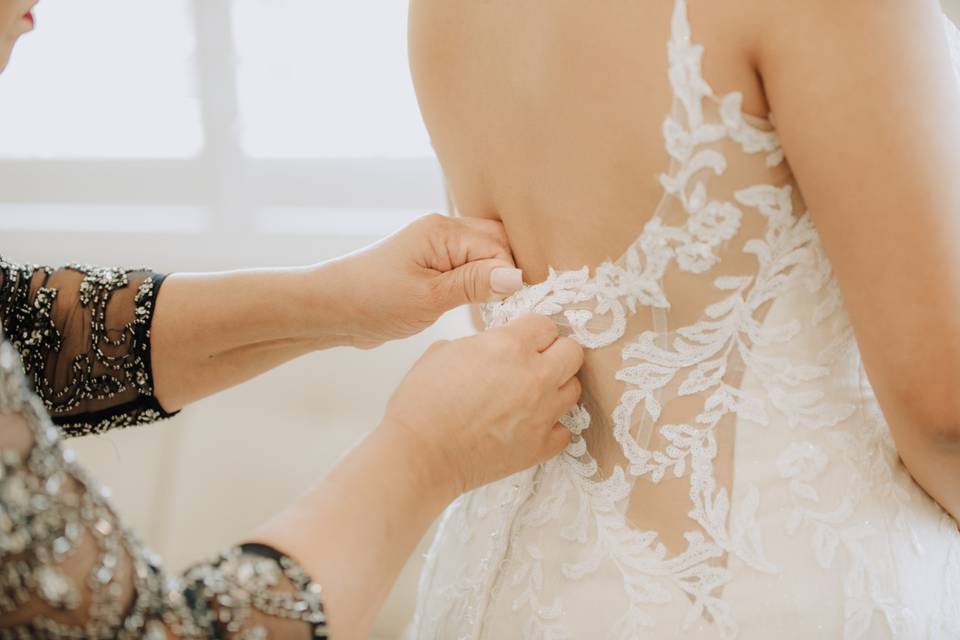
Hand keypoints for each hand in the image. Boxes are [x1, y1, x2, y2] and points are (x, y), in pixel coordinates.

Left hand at [322, 214, 523, 348]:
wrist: (330, 309)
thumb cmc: (372, 300)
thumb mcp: (428, 298)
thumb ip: (474, 284)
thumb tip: (516, 276)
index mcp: (443, 231)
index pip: (499, 247)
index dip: (511, 276)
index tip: (512, 305)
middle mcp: (443, 232)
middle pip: (497, 245)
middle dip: (506, 273)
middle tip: (505, 307)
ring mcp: (437, 248)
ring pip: (484, 257)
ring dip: (492, 280)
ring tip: (491, 308)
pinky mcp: (432, 266)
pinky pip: (468, 269)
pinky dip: (478, 285)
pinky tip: (476, 305)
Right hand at [381, 314, 583, 498]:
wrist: (420, 454)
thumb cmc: (422, 402)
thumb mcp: (444, 351)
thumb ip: (481, 343)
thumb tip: (494, 347)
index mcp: (508, 346)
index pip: (546, 324)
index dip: (533, 332)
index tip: (524, 340)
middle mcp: (534, 376)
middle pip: (573, 352)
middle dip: (556, 353)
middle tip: (536, 363)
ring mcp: (542, 413)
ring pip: (574, 389)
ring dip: (556, 387)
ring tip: (533, 395)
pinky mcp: (541, 446)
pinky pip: (564, 430)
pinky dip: (552, 426)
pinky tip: (531, 424)